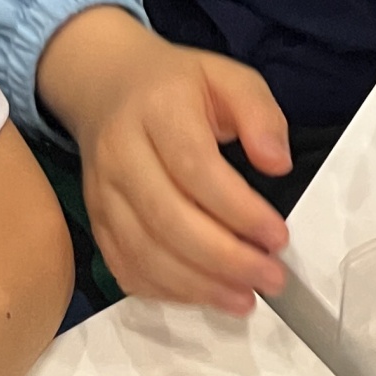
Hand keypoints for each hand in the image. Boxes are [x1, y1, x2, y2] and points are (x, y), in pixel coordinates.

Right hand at [36, 6, 290, 310]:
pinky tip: (205, 295)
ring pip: (144, 253)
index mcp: (158, 110)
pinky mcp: (97, 221)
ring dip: (198, 285)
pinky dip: (166, 291)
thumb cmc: (177, 85)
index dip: (238, 210)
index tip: (278, 237)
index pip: (196, 169)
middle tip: (271, 277)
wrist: (106, 85)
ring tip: (245, 298)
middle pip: (168, 220)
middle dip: (225, 259)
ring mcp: (102, 193)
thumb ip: (260, 115)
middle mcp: (121, 154)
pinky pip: (126, 267)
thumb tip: (278, 163)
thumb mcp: (229, 77)